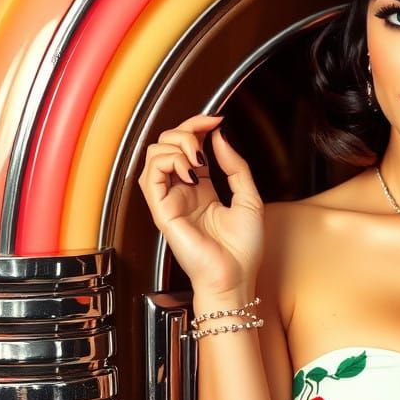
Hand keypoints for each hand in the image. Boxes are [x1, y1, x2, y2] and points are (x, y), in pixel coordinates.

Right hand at [137, 113, 265, 295]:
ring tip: (198, 157)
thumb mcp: (250, 198)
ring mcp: (170, 201)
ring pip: (154, 155)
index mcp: (202, 189)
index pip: (189, 147)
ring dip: (176, 145)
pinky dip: (167, 162)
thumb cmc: (242, 251)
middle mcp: (183, 192)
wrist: (236, 279)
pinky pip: (150, 176)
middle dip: (186, 130)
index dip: (198, 127)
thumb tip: (220, 137)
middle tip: (206, 136)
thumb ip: (236, 166)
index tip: (216, 120)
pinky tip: (190, 170)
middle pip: (168, 145)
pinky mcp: (162, 211)